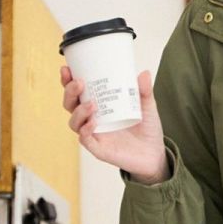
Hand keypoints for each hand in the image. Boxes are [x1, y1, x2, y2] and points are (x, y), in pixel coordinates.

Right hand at [59, 63, 168, 182]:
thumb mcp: (147, 106)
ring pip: (74, 122)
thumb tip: (144, 73)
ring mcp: (95, 134)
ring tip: (92, 104)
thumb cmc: (147, 129)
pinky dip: (86, 130)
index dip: (67, 80)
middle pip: (70, 104)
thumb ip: (144, 91)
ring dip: (78, 111)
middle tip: (79, 83)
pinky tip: (93, 123)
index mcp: (99, 105)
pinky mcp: (99, 149)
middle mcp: (92, 118)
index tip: (67, 69)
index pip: (77, 91)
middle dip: (69, 92)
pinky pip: (85, 140)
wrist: (155, 154)